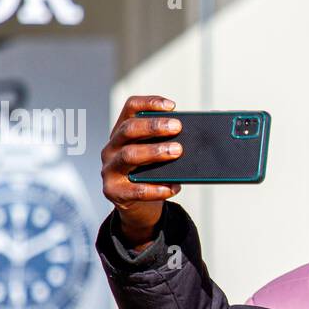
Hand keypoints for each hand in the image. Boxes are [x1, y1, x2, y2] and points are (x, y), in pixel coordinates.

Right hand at [100, 95, 182, 248]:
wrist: (136, 205)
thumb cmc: (149, 174)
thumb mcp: (155, 155)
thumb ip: (167, 143)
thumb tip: (199, 136)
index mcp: (122, 132)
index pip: (130, 108)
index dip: (149, 103)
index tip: (172, 106)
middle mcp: (111, 148)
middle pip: (129, 129)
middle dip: (154, 126)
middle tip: (177, 127)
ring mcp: (109, 169)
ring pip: (129, 155)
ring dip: (155, 152)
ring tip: (177, 151)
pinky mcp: (113, 191)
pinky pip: (136, 190)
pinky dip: (156, 188)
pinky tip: (173, 186)